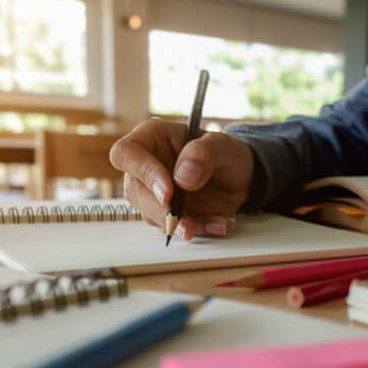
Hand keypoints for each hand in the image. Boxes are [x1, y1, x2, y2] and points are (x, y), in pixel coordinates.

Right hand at [110, 119, 253, 239]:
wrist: (241, 178)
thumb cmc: (225, 153)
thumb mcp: (221, 145)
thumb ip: (202, 154)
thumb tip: (182, 176)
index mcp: (151, 138)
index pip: (126, 154)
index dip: (143, 173)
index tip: (168, 192)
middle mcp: (146, 165)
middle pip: (134, 191)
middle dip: (161, 210)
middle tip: (187, 221)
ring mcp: (153, 192)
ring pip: (150, 215)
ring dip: (181, 224)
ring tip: (216, 221)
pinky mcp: (165, 214)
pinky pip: (172, 228)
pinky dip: (198, 229)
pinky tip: (219, 222)